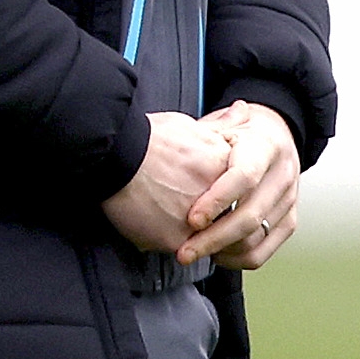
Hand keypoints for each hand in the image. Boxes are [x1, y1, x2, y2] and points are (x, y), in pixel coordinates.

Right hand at [102, 109, 236, 254]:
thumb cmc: (150, 137)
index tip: (193, 189)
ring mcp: (199, 223)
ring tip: (158, 209)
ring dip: (184, 230)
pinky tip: (145, 218)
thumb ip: (222, 127)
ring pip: (200, 239)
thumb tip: (243, 110)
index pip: (235, 196)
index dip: (216, 196)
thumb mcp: (193, 125)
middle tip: (173, 200)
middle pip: (220, 219)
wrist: (117, 153)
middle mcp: (220, 200)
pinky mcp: (176, 240)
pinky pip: (175, 248)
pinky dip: (158, 237)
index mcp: (228, 172)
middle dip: (203, 216)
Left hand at [177, 99, 302, 270]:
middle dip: (213, 239)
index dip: (218, 200)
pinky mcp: (289, 220)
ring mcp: (289, 199)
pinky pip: (263, 251)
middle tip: (183, 251)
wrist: (274, 136)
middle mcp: (283, 173)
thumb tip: (174, 142)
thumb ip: (203, 137)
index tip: (192, 219)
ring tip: (194, 252)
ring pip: (256, 239)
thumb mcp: (221, 126)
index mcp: (265, 146)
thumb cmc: (237, 134)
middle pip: (250, 216)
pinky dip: (237, 260)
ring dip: (222, 251)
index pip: (245, 177)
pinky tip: (215, 255)